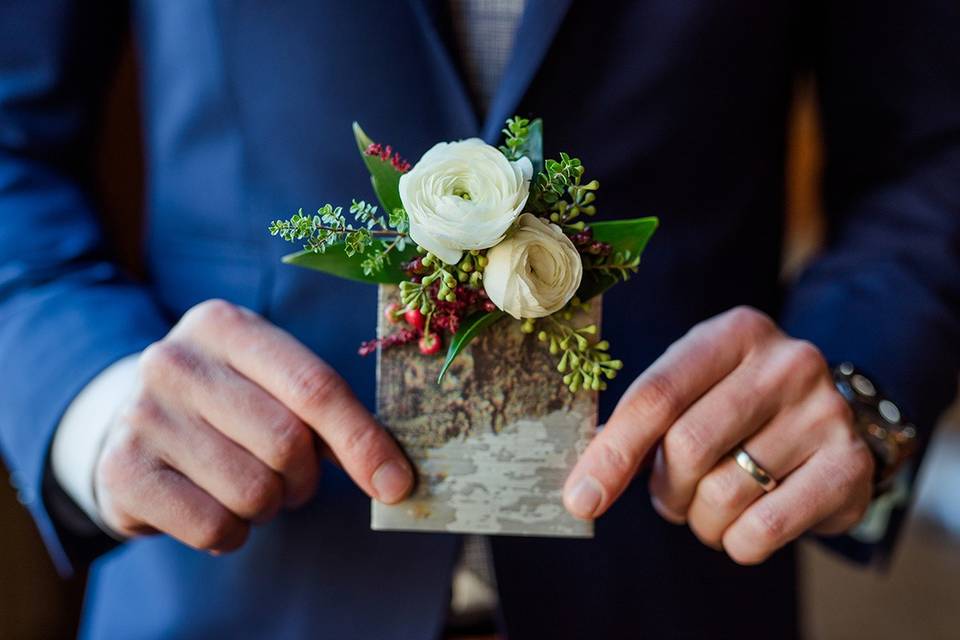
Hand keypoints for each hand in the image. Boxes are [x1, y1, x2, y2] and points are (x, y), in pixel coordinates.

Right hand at [95, 299, 412, 552]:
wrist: (125, 422)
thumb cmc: (227, 403)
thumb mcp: (271, 383)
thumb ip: (330, 414)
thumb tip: (395, 479)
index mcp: (225, 325)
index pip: (314, 386)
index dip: (362, 441)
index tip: (396, 485)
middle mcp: (174, 360)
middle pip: (286, 443)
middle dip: (305, 477)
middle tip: (290, 477)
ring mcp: (141, 414)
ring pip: (253, 492)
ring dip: (269, 506)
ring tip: (245, 485)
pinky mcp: (121, 472)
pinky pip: (214, 528)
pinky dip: (232, 533)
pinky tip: (213, 506)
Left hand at [563, 306, 873, 563]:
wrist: (832, 419)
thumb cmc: (738, 405)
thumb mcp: (693, 388)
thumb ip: (642, 421)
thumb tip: (584, 485)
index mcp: (734, 333)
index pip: (656, 396)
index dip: (612, 453)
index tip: (581, 499)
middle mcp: (787, 363)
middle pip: (687, 447)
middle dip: (664, 490)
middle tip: (670, 497)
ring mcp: (825, 412)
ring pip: (723, 494)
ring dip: (700, 519)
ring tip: (711, 507)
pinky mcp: (849, 467)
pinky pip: (765, 528)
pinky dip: (738, 543)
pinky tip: (744, 527)